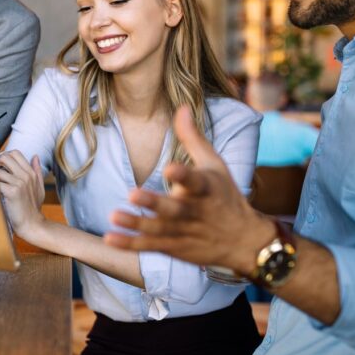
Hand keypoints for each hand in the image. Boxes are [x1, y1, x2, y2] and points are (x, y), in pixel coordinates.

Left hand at [0, 151, 46, 240]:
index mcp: (31, 173)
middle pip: (6, 157)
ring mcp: (19, 183)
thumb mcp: (39, 188)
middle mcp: (26, 176)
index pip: (15, 153)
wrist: (32, 224)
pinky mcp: (12, 192)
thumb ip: (37, 171)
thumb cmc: (33, 208)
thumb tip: (36, 156)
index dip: (4, 156)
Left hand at [104, 108, 274, 274]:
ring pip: (158, 229)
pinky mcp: (173, 247)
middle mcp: (195, 212)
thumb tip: (181, 107)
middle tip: (132, 194)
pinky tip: (110, 238)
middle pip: (174, 209)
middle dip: (155, 203)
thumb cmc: (225, 196)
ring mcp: (184, 232)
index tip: (170, 168)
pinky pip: (150, 246)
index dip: (183, 175)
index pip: (195, 181)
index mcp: (206, 188)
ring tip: (114, 215)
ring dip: (136, 224)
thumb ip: (193, 138)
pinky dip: (130, 244)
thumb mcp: (214, 164)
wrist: (244, 242)